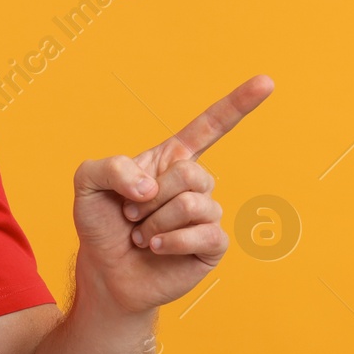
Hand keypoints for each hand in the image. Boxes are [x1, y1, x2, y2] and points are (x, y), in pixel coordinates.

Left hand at [72, 74, 274, 314]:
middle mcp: (194, 183)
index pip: (210, 127)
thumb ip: (109, 168)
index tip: (267, 82)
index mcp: (170, 160)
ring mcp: (206, 214)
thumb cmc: (100, 224)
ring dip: (155, 222)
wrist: (105, 271)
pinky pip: (204, 234)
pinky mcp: (212, 246)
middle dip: (150, 196)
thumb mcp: (86, 184)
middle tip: (131, 213)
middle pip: (190, 173)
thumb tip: (150, 186)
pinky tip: (156, 248)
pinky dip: (171, 241)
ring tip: (141, 234)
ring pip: (192, 204)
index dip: (238, 104)